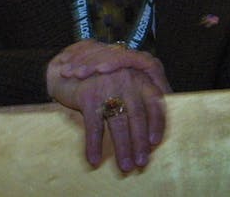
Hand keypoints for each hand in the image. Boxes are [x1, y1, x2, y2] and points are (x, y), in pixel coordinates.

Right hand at [46, 42, 169, 170]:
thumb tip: (159, 118)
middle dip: (140, 142)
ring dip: (122, 148)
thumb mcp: (126, 76)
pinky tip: (95, 159)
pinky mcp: (88, 95)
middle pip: (138, 115)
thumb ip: (143, 93)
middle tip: (142, 162)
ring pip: (118, 123)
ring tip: (126, 166)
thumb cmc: (103, 75)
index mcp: (139, 76)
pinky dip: (94, 145)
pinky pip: (93, 125)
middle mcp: (126, 79)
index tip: (155, 142)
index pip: (155, 101)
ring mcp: (107, 86)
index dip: (157, 123)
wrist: (70, 63)